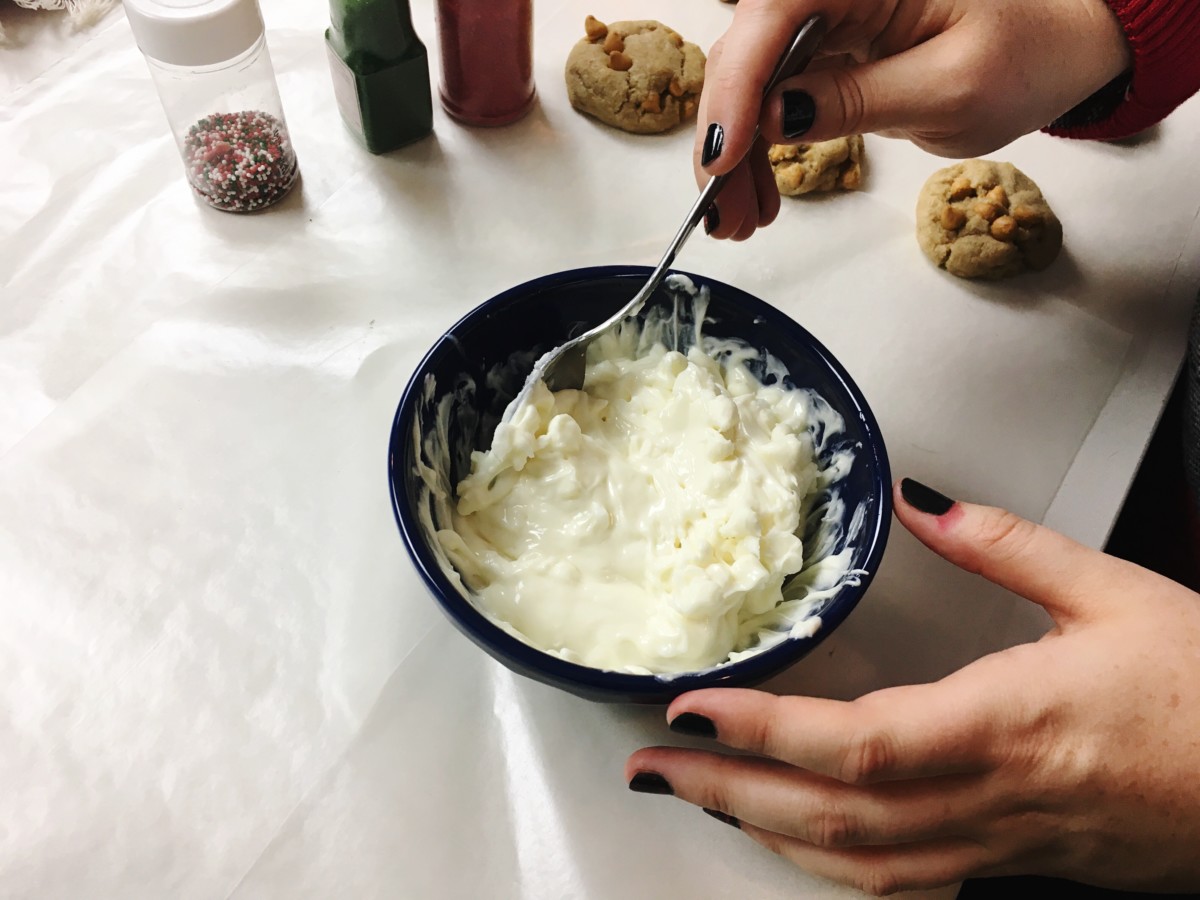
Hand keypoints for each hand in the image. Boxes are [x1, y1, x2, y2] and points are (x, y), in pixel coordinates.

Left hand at [625, 478, 1199, 894]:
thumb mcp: (1115, 592)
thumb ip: (1006, 543)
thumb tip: (925, 502)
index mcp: (1007, 721)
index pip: (851, 741)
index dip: (758, 728)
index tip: (688, 705)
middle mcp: (991, 797)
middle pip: (831, 814)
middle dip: (726, 791)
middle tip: (650, 767)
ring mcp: (1003, 846)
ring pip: (859, 863)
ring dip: (766, 834)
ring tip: (700, 796)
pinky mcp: (1019, 864)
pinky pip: (907, 884)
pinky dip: (833, 866)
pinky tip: (795, 843)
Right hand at [697, 0, 1130, 239]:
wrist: (1057, 45)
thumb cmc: (1027, 54)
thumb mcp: (950, 90)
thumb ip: (858, 100)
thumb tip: (774, 118)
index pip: (774, 15)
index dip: (737, 89)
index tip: (723, 158)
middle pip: (747, 53)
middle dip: (726, 137)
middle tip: (722, 213)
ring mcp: (825, 12)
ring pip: (750, 82)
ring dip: (735, 154)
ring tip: (742, 219)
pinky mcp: (823, 43)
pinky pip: (771, 94)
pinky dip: (759, 147)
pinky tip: (760, 191)